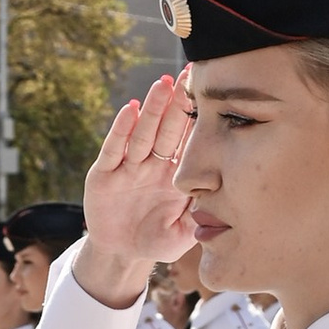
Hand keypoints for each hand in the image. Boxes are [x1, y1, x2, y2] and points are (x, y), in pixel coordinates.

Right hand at [79, 75, 195, 301]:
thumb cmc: (156, 241)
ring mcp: (129, 166)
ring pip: (144, 132)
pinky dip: (122, 129)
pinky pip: (115, 149)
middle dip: (178, 103)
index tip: (212, 93)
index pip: (188, 140)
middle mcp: (153, 164)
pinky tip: (130, 109)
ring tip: (163, 84)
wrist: (122, 254)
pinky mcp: (105, 174)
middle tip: (190, 74)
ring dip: (153, 108)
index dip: (198, 118)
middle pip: (168, 128)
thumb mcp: (183, 233)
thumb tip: (223, 202)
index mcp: (175, 173)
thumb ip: (199, 217)